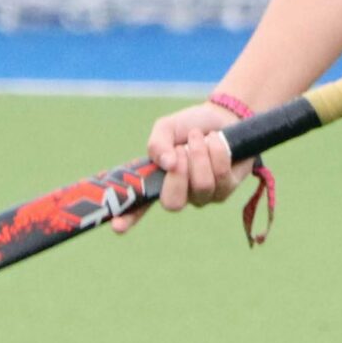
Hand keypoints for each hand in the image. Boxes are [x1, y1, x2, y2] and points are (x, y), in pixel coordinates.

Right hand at [111, 99, 253, 233]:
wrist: (223, 117)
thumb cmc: (190, 126)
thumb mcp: (167, 128)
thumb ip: (158, 144)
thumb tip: (167, 163)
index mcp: (157, 182)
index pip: (138, 207)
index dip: (127, 218)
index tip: (116, 226)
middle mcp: (179, 195)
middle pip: (174, 203)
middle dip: (179, 173)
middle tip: (181, 149)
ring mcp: (202, 196)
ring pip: (201, 186)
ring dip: (199, 154)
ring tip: (199, 138)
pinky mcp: (225, 190)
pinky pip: (221, 176)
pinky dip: (217, 151)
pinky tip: (216, 140)